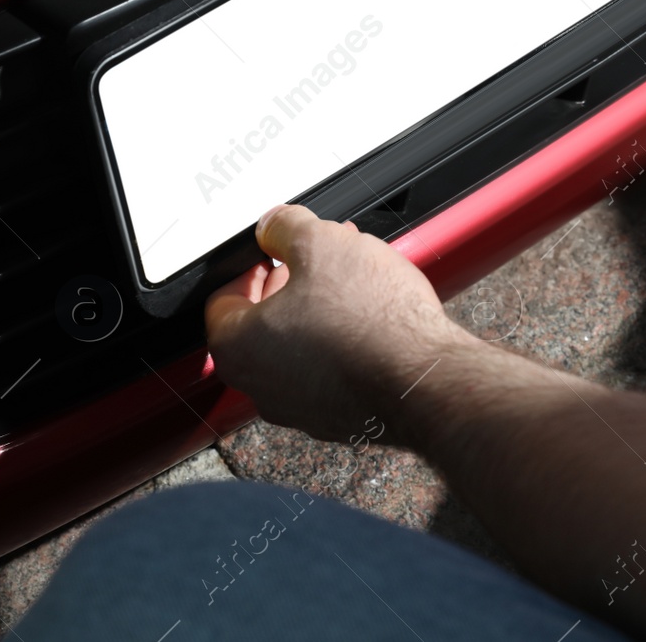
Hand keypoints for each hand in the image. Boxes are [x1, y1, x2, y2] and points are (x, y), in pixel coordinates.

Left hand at [205, 205, 471, 441]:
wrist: (423, 381)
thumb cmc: (370, 322)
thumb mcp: (322, 243)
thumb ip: (286, 228)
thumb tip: (274, 225)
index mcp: (238, 346)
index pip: (222, 301)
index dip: (250, 267)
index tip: (272, 254)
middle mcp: (261, 387)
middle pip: (262, 326)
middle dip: (290, 286)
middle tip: (318, 262)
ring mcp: (302, 409)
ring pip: (298, 351)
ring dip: (318, 315)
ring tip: (356, 285)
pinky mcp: (340, 420)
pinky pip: (330, 374)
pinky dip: (343, 347)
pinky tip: (374, 323)